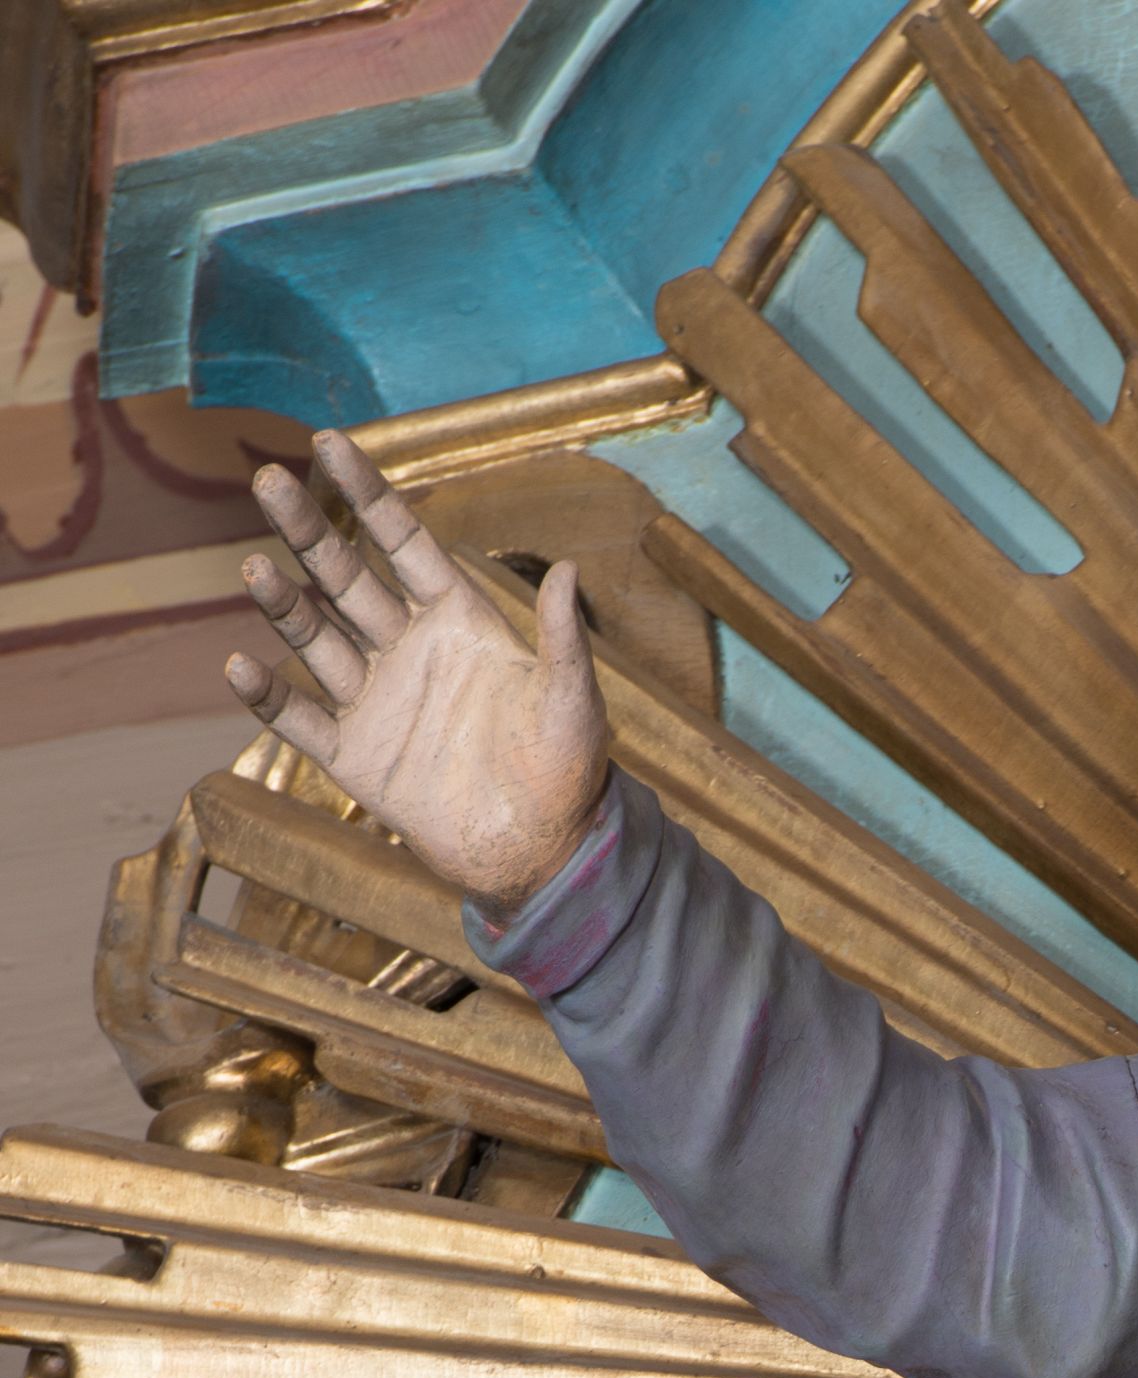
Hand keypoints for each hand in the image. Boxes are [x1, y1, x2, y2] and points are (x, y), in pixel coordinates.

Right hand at [226, 429, 610, 915]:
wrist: (544, 852)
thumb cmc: (568, 772)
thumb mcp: (574, 701)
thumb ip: (564, 639)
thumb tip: (571, 570)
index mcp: (460, 623)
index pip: (405, 543)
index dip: (368, 494)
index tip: (329, 441)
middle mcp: (409, 650)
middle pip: (347, 578)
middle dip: (309, 532)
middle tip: (269, 480)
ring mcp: (377, 700)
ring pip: (316, 637)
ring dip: (284, 603)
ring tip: (257, 568)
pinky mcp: (354, 755)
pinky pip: (301, 717)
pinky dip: (269, 696)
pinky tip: (239, 666)